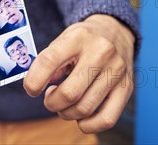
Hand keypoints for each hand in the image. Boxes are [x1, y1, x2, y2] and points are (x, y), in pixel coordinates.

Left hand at [24, 14, 134, 132]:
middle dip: (51, 103)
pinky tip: (80, 116)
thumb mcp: (63, 40)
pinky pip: (107, 119)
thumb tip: (37, 85)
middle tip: (49, 98)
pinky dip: (88, 125)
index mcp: (78, 37)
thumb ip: (49, 61)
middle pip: (69, 93)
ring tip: (63, 104)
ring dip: (66, 113)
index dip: (34, 81)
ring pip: (85, 108)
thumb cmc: (82, 40)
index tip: (31, 89)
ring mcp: (116, 71)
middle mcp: (101, 52)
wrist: (115, 31)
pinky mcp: (127, 87)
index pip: (49, 61)